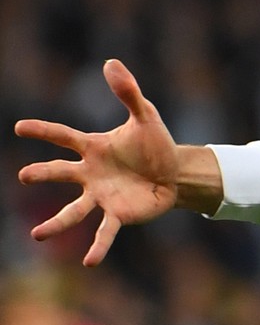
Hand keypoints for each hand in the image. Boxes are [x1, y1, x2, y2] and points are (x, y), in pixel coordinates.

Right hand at [15, 59, 179, 265]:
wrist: (174, 173)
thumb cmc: (154, 144)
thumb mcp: (145, 116)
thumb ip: (128, 92)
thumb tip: (110, 62)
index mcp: (93, 148)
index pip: (64, 136)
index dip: (44, 131)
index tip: (20, 127)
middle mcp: (90, 174)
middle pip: (61, 173)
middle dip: (43, 173)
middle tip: (24, 174)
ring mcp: (102, 196)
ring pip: (73, 210)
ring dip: (56, 223)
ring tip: (37, 235)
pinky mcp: (118, 214)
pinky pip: (105, 232)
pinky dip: (98, 246)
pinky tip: (90, 262)